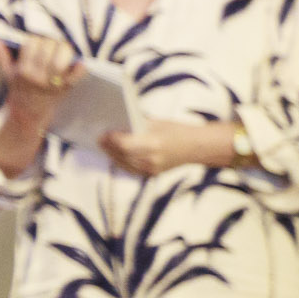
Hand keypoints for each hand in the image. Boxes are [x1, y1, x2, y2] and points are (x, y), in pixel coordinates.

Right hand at [0, 35, 83, 127]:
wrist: (28, 114)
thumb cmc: (19, 89)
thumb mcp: (9, 73)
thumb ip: (3, 56)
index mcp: (22, 70)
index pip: (32, 45)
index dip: (37, 40)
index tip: (39, 41)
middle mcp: (36, 77)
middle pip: (47, 50)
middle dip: (52, 43)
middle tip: (53, 43)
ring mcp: (50, 84)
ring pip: (61, 61)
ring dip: (65, 51)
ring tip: (64, 49)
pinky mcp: (63, 90)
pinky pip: (75, 76)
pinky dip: (80, 68)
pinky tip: (79, 63)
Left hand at [99, 120, 227, 175]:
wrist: (198, 147)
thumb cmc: (178, 131)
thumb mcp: (158, 123)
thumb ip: (137, 125)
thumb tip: (117, 125)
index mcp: (154, 144)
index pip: (124, 144)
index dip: (111, 139)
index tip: (104, 132)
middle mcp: (151, 159)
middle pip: (121, 154)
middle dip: (108, 146)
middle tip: (100, 138)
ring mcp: (151, 169)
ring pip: (123, 163)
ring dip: (112, 154)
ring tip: (105, 146)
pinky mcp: (152, 174)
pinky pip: (130, 169)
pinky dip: (121, 161)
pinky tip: (116, 154)